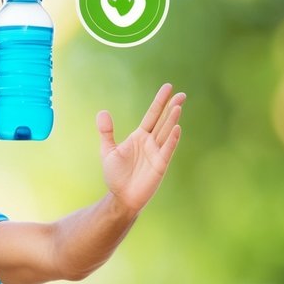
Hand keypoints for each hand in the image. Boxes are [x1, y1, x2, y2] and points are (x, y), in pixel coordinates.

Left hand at [97, 83, 184, 215]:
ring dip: (172, 119)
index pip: (152, 115)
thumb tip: (102, 111)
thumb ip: (106, 132)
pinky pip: (167, 150)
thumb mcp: (108, 150)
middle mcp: (151, 142)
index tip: (168, 87)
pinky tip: (177, 128)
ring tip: (178, 105)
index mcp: (140, 137)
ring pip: (166, 132)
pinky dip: (171, 139)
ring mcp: (157, 153)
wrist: (121, 196)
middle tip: (181, 93)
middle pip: (163, 121)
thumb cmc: (116, 175)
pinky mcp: (160, 165)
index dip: (159, 101)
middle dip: (171, 107)